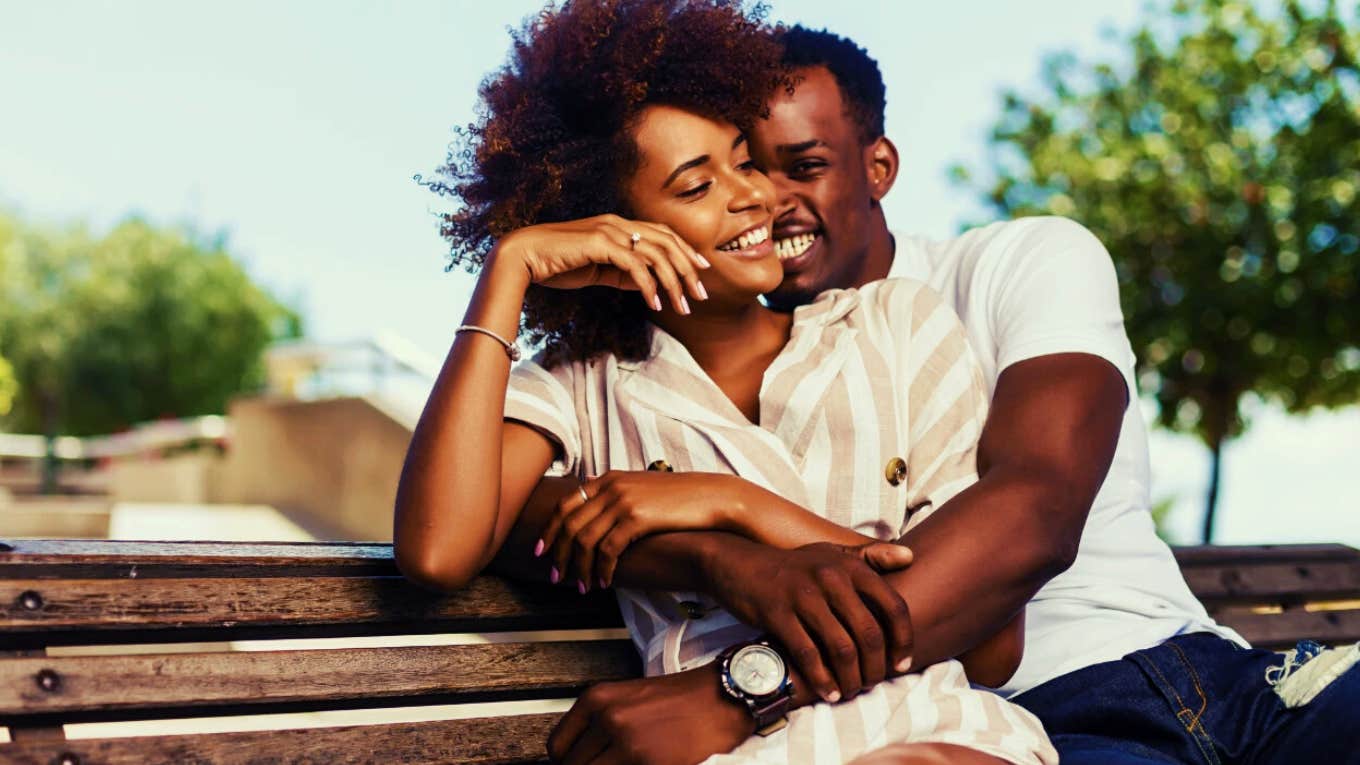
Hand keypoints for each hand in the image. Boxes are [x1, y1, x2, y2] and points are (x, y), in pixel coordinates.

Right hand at [497, 214, 709, 313]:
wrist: (524, 257)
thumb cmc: (557, 265)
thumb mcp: (598, 271)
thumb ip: (622, 274)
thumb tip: (649, 284)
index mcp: (619, 225)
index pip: (663, 234)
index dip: (685, 251)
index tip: (702, 271)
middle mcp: (618, 223)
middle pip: (667, 242)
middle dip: (688, 269)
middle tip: (701, 294)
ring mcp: (610, 231)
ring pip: (656, 254)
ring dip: (673, 282)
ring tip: (683, 306)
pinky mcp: (600, 243)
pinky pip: (635, 266)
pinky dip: (649, 286)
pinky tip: (655, 304)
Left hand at [539, 470, 736, 591]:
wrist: (711, 497)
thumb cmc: (679, 496)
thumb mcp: (641, 483)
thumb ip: (614, 486)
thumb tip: (587, 484)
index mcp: (608, 478)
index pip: (566, 505)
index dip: (550, 530)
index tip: (542, 552)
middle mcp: (611, 486)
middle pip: (570, 524)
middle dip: (558, 554)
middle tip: (555, 577)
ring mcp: (623, 501)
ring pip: (585, 540)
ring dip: (580, 568)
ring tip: (582, 587)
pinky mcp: (637, 518)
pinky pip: (608, 550)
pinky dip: (602, 570)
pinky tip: (605, 582)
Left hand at [547, 663, 751, 764]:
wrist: (722, 698)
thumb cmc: (681, 697)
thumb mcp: (628, 697)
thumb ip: (599, 722)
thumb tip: (577, 753)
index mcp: (599, 698)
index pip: (558, 745)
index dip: (565, 761)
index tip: (573, 762)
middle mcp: (610, 719)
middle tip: (609, 761)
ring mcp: (630, 745)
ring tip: (626, 762)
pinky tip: (645, 764)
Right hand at [702, 539, 913, 702]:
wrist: (741, 565)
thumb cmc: (795, 566)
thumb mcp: (832, 554)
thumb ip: (871, 555)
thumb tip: (910, 556)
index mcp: (850, 566)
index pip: (893, 606)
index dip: (903, 640)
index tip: (902, 664)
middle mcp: (830, 577)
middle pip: (869, 633)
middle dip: (876, 667)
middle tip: (873, 683)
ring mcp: (803, 595)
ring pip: (841, 648)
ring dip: (851, 678)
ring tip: (851, 691)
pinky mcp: (777, 613)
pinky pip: (808, 655)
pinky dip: (822, 680)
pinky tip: (829, 693)